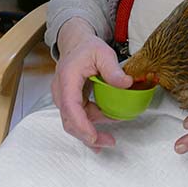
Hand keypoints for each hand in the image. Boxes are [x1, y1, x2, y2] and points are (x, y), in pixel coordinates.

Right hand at [52, 18, 132, 151]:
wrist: (76, 43)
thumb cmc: (88, 47)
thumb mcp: (103, 52)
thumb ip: (113, 69)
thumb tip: (126, 84)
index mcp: (67, 79)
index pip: (70, 107)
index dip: (81, 125)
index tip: (93, 137)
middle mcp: (61, 91)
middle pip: (69, 121)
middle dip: (87, 136)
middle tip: (108, 142)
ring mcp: (64, 98)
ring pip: (73, 122)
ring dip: (90, 133)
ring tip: (109, 140)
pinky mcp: (71, 102)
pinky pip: (79, 118)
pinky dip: (90, 125)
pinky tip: (102, 132)